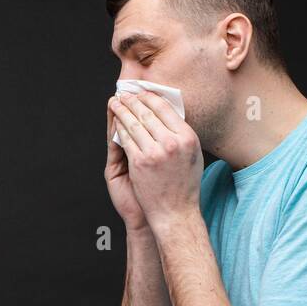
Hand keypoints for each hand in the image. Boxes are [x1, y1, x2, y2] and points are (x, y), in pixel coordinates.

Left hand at [108, 90, 202, 231]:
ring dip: (122, 110)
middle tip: (124, 94)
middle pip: (148, 113)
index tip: (141, 92)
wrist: (176, 213)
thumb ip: (181, 135)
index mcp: (188, 137)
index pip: (165, 108)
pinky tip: (115, 122)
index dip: (150, 97)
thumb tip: (169, 113)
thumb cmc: (184, 185)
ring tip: (116, 103)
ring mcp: (154, 153)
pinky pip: (126, 139)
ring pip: (134, 124)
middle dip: (133, 100)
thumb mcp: (191, 156)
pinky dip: (119, 128)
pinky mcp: (139, 163)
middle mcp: (172, 143)